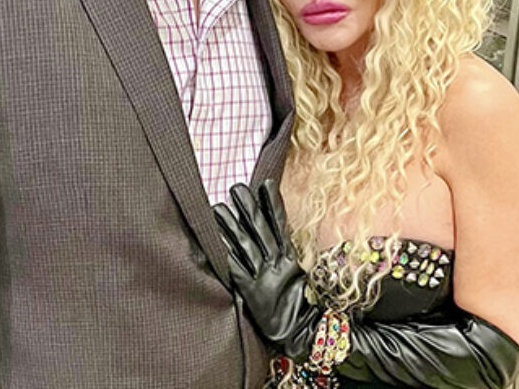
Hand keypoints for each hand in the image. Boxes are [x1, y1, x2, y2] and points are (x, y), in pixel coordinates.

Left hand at [212, 180, 319, 358]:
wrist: (303, 334)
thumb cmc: (299, 306)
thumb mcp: (298, 276)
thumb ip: (286, 255)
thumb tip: (277, 232)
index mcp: (291, 259)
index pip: (280, 225)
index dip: (273, 204)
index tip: (265, 183)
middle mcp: (278, 264)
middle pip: (261, 231)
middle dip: (248, 208)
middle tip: (236, 188)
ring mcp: (265, 278)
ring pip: (246, 246)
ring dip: (231, 226)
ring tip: (218, 208)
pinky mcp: (252, 293)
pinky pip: (237, 271)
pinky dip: (227, 256)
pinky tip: (215, 243)